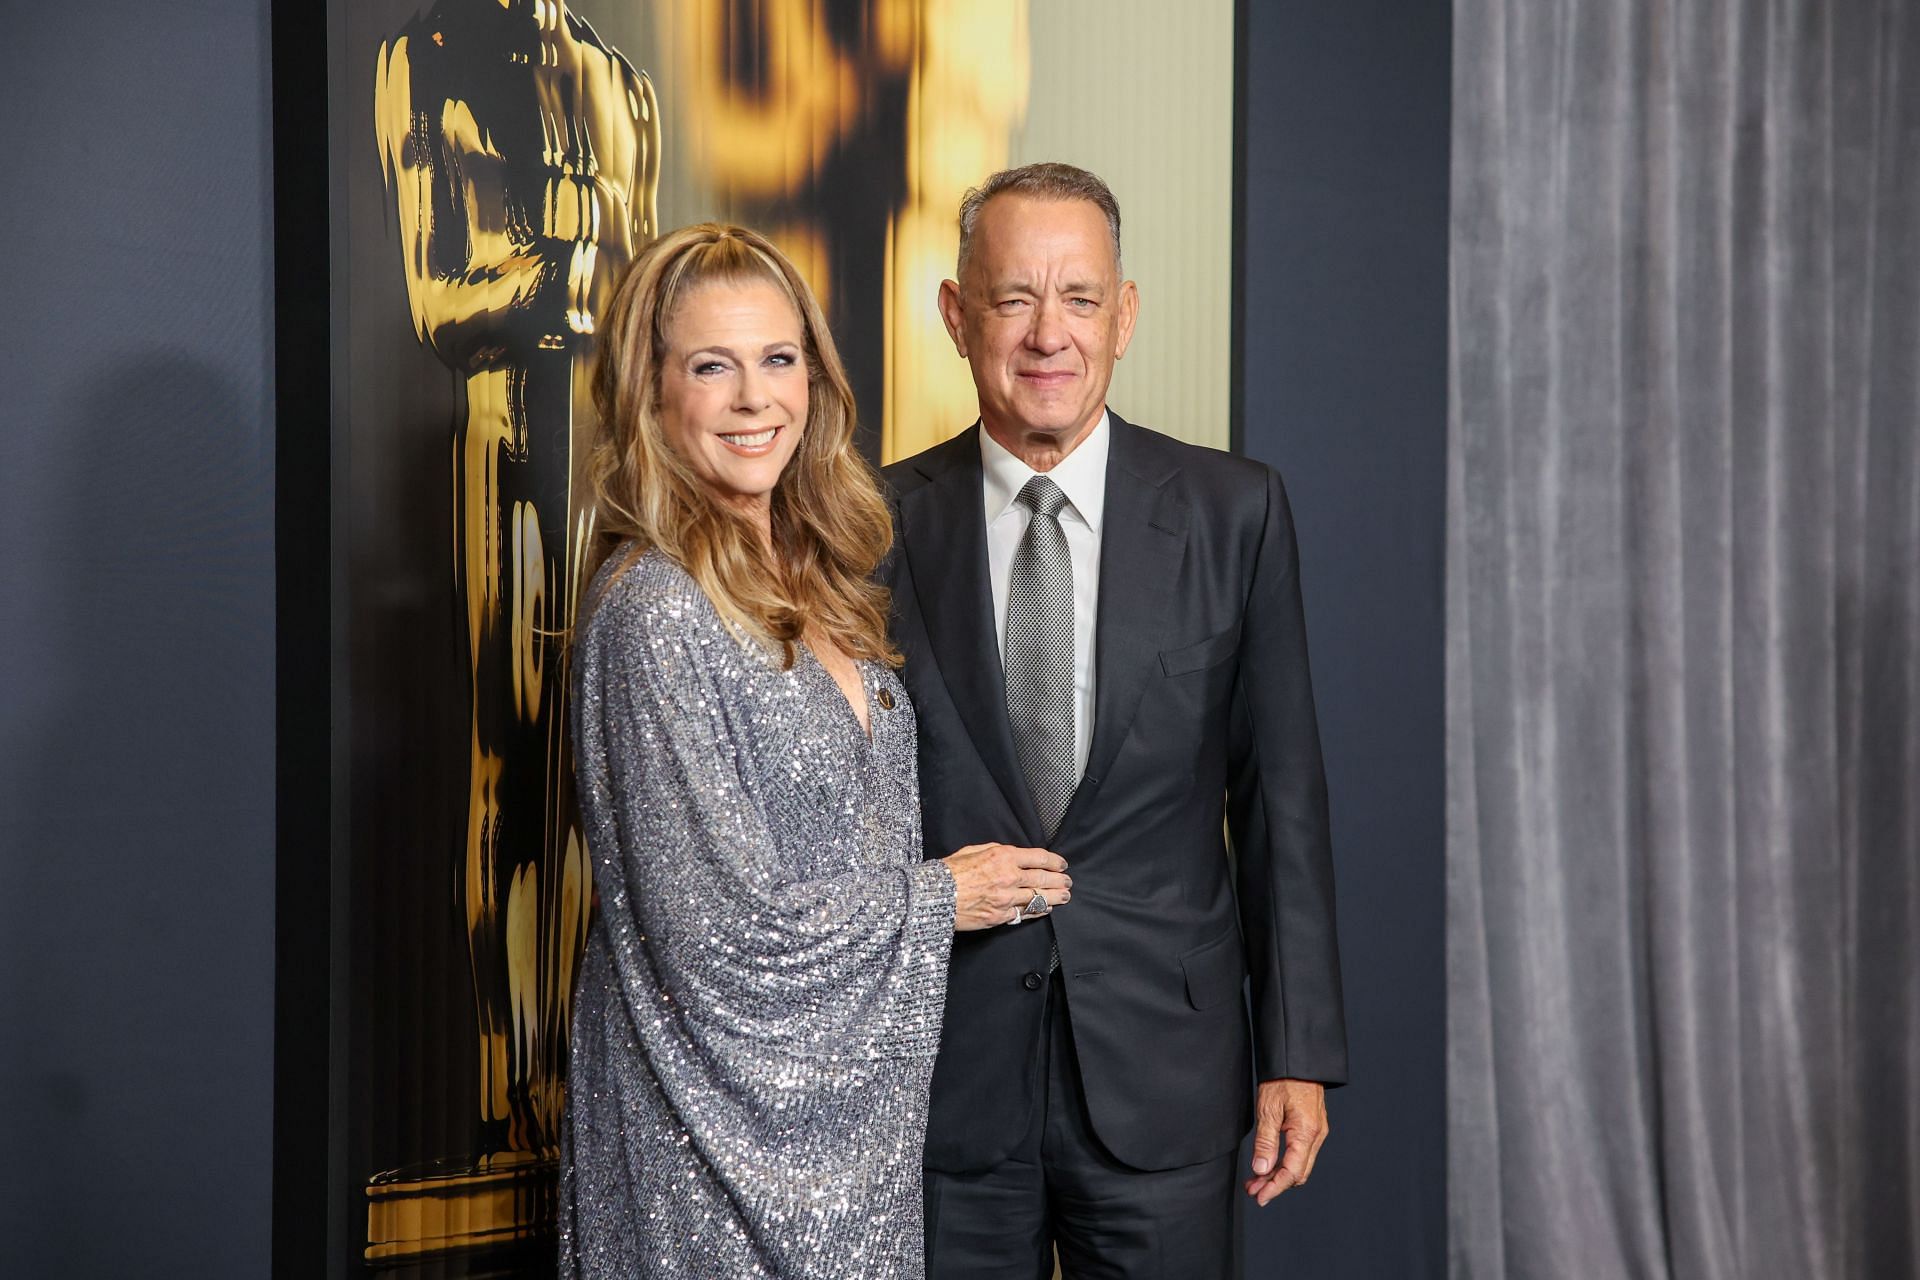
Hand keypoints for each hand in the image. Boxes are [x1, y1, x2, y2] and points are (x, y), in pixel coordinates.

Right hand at [942, 843, 1070, 930]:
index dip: (1055, 861)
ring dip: (1055, 897)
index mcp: (1002, 856)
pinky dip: (1038, 910)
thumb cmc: (949, 872)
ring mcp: (1006, 899)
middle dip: (1059, 880)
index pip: (1038, 858)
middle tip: (1068, 881)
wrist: (933, 896)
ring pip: (1039, 897)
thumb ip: (995, 850)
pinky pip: (1025, 913)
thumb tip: (1012, 854)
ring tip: (1065, 896)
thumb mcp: (972, 850)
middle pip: (1043, 878)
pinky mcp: (1000, 916)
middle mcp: (1009, 877)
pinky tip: (1046, 908)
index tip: (1062, 864)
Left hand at [1245, 1078, 1327, 1204]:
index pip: (1292, 1173)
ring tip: (1256, 1180)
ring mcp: (1317, 1132)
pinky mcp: (1313, 1127)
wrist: (1298, 1059)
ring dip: (1279, 1175)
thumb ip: (1265, 1142)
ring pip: (1300, 1165)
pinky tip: (1269, 1164)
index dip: (1275, 1188)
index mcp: (1306, 1133)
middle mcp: (1316, 1136)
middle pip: (1298, 1174)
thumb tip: (1261, 1169)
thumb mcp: (1268, 1109)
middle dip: (1275, 1185)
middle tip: (1252, 1189)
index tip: (1259, 1197)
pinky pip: (1301, 1153)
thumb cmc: (1283, 1079)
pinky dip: (1285, 1162)